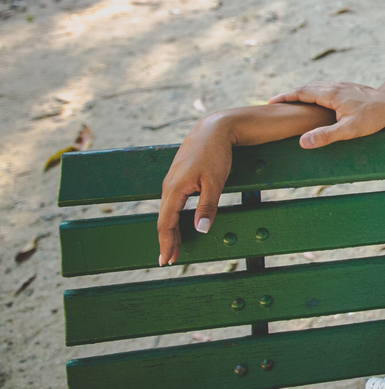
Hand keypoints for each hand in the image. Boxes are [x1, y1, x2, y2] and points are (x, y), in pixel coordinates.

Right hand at [157, 114, 234, 265]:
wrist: (213, 128)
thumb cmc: (215, 154)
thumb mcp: (215, 182)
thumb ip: (207, 206)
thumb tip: (200, 230)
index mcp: (175, 189)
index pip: (166, 223)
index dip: (167, 242)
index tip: (167, 260)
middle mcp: (169, 186)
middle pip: (164, 219)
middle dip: (167, 241)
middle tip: (169, 260)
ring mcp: (172, 181)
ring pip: (168, 211)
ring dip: (170, 230)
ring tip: (174, 247)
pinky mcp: (179, 177)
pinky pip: (173, 203)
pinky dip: (174, 217)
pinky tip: (180, 223)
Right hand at [268, 82, 384, 147]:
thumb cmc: (374, 119)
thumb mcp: (348, 131)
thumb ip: (325, 136)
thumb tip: (302, 142)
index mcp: (332, 94)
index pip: (302, 92)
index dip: (285, 98)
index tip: (270, 102)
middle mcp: (336, 86)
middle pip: (308, 87)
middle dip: (292, 94)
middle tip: (276, 102)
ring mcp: (345, 86)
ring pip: (319, 85)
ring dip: (304, 91)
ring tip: (293, 100)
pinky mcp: (352, 89)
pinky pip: (328, 87)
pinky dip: (317, 91)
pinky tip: (319, 99)